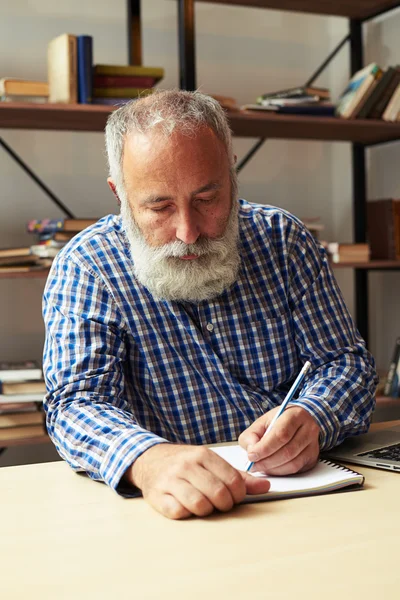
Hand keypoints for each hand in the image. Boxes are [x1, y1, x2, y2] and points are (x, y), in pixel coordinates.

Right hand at [124, 443, 270, 519]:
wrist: (149, 460)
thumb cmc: (184, 463)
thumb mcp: (210, 463)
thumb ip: (237, 476)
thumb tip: (265, 486)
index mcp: (203, 455)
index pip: (233, 480)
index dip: (238, 495)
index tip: (234, 497)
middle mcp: (187, 466)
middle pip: (218, 494)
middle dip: (224, 505)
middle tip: (220, 504)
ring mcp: (171, 480)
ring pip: (200, 504)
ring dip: (206, 510)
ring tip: (204, 505)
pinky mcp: (158, 496)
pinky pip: (179, 512)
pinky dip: (186, 513)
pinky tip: (186, 506)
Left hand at [238, 406, 319, 475]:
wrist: (298, 421)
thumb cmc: (278, 422)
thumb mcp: (262, 422)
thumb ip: (252, 435)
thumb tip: (251, 451)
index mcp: (295, 415)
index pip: (281, 434)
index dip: (265, 447)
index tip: (251, 455)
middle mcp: (308, 429)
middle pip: (287, 451)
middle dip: (267, 461)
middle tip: (253, 465)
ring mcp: (313, 444)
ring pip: (293, 463)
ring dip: (273, 468)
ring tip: (260, 467)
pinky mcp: (313, 458)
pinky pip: (297, 469)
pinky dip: (281, 472)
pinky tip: (271, 468)